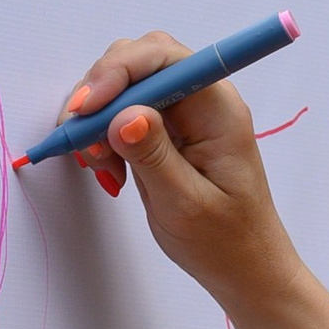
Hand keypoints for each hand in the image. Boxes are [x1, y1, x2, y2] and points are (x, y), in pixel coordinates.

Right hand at [54, 32, 304, 321]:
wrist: (244, 271)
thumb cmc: (227, 243)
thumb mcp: (186, 204)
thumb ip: (153, 156)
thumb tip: (124, 115)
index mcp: (217, 107)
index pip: (161, 57)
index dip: (117, 71)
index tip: (86, 109)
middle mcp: (200, 100)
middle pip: (136, 63)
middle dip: (100, 95)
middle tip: (84, 142)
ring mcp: (182, 114)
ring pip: (123, 88)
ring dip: (97, 120)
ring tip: (101, 166)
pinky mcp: (164, 133)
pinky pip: (121, 115)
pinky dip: (102, 136)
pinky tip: (109, 171)